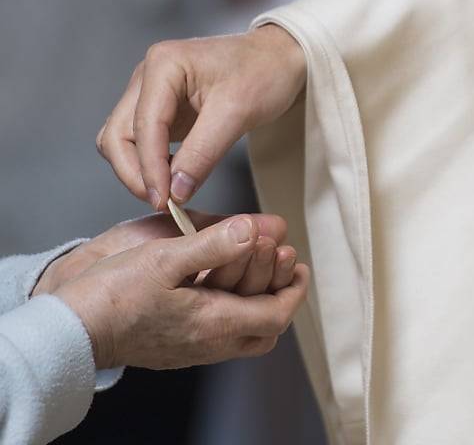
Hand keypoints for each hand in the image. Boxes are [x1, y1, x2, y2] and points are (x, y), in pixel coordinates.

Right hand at [52, 216, 309, 369]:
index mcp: (215, 323)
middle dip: (279, 291)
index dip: (294, 289)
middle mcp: (210, 344)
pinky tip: (222, 283)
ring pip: (245, 334)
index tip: (299, 264)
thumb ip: (213, 244)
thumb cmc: (111, 295)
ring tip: (256, 265)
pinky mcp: (176, 348)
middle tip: (281, 257)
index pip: (277, 314)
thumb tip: (253, 229)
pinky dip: (233, 308)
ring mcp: (193, 350)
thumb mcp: (165, 258)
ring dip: (257, 300)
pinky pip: (220, 335)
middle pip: (267, 329)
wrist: (68, 331)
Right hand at [96, 25, 305, 209]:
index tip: (165, 201)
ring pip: (124, 140)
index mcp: (163, 65)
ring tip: (170, 195)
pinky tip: (175, 180)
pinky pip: (144, 142)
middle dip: (135, 172)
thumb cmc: (265, 73)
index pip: (143, 125)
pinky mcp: (162, 109)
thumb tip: (176, 191)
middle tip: (164, 203)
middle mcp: (148, 76)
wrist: (281, 58)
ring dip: (140, 170)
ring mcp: (151, 92)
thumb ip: (203, 153)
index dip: (150, 168)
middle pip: (118, 134)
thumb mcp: (238, 113)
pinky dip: (152, 164)